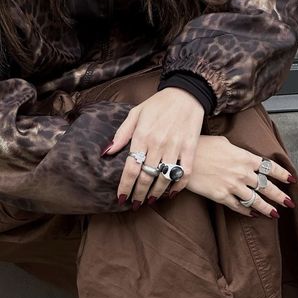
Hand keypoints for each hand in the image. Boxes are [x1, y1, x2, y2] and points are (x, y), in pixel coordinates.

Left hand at [103, 87, 203, 207]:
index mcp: (142, 135)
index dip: (125, 186)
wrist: (186, 94)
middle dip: (139, 194)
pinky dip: (178, 186)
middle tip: (135, 204)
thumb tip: (107, 152)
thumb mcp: (136, 113)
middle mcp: (158, 143)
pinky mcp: (190, 149)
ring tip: (150, 200)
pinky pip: (185, 173)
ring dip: (156, 193)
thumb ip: (122, 133)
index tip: (121, 197)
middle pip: (146, 176)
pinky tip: (171, 193)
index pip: (131, 168)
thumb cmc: (158, 104)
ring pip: (164, 178)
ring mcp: (176, 147)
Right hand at [184, 136, 295, 217]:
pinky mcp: (221, 197)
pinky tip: (253, 215)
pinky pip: (238, 207)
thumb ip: (238, 151)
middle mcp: (242, 173)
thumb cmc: (202, 146)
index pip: (269, 167)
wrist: (183, 159)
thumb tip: (243, 156)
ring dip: (267, 209)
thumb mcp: (224, 143)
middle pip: (267, 187)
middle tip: (290, 203)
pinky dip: (247, 212)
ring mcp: (233, 186)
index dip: (282, 174)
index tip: (291, 180)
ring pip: (255, 201)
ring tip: (275, 214)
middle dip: (280, 196)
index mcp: (245, 157)